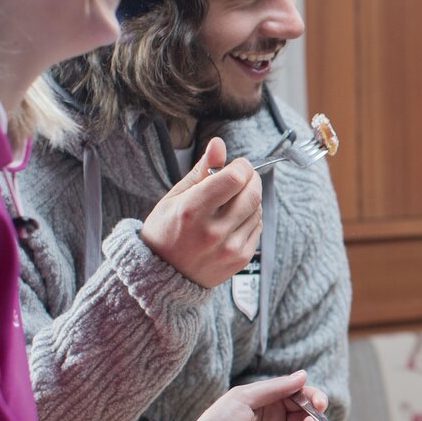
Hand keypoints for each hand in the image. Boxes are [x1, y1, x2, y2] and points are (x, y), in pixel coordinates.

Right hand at [139, 137, 262, 287]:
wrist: (163, 276)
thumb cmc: (165, 232)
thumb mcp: (174, 197)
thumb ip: (201, 171)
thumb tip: (218, 144)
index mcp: (191, 211)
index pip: (234, 178)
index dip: (240, 166)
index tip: (235, 165)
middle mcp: (213, 232)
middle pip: (252, 193)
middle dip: (250, 178)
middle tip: (239, 177)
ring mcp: (229, 248)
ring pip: (258, 209)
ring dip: (249, 198)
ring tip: (230, 202)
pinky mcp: (241, 258)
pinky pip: (258, 226)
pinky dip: (250, 217)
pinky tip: (231, 220)